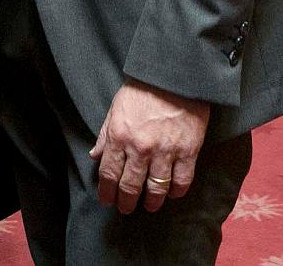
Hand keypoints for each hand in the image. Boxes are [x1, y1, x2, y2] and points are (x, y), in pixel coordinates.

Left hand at [88, 80, 210, 213]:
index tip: (108, 200)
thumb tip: (95, 155)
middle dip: (126, 202)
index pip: (109, 174)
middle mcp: (140, 148)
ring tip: (150, 205)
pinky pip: (181, 181)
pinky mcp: (188, 151)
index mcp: (119, 136)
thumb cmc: (144, 87)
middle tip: (126, 208)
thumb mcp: (116, 106)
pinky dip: (176, 191)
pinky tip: (172, 193)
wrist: (176, 74)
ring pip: (156, 189)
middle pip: (130, 186)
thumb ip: (105, 134)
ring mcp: (165, 151)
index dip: (107, 192)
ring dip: (152, 202)